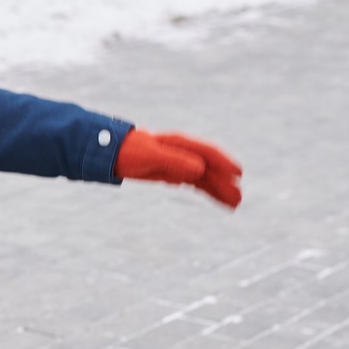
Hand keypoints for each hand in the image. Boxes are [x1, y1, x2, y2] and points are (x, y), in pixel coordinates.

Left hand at [114, 129, 241, 208]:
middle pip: (209, 169)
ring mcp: (179, 163)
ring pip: (204, 178)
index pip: (207, 153)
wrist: (110, 153)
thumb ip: (174, 161)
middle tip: (238, 200)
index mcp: (179, 144)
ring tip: (234, 205)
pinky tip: (217, 199)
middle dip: (224, 184)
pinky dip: (206, 190)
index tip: (237, 175)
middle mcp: (182, 153)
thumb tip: (200, 169)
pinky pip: (194, 182)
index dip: (223, 163)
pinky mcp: (172, 173)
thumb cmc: (128, 151)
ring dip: (219, 190)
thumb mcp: (150, 157)